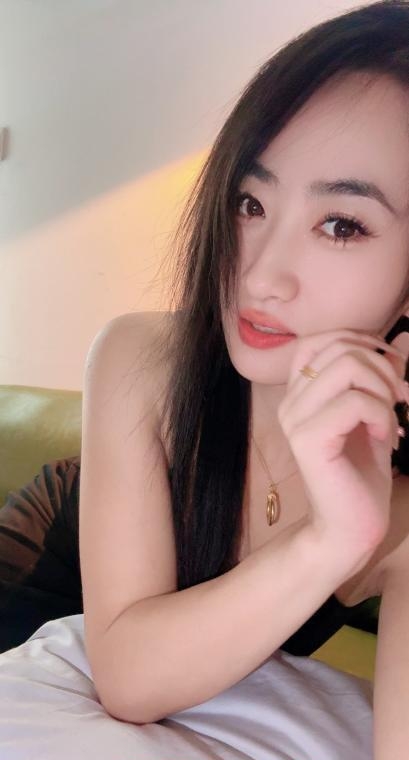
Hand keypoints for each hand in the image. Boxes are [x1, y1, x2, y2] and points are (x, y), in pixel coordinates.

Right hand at [277, 329, 407, 578]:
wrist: (350, 526)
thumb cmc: (362, 471)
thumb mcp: (372, 412)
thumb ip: (375, 377)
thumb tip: (399, 343)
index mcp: (299, 392)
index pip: (320, 339)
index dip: (361, 341)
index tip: (390, 369)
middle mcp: (290, 401)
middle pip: (339, 347)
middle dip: (382, 366)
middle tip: (399, 398)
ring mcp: (294, 420)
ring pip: (348, 367)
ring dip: (383, 388)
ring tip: (390, 417)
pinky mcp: (307, 440)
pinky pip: (355, 402)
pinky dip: (382, 414)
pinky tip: (384, 437)